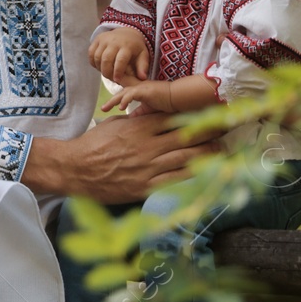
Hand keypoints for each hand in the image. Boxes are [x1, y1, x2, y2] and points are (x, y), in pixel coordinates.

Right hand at [23, 111, 225, 203]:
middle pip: (187, 137)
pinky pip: (175, 181)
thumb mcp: (114, 124)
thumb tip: (154, 115)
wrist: (75, 169)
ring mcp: (148, 168)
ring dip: (208, 155)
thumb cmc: (93, 144)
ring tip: (223, 151)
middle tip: (226, 131)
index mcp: (139, 128)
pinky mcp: (145, 187)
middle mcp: (147, 146)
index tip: (210, 115)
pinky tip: (206, 173)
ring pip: (187, 159)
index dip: (195, 116)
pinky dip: (193, 176)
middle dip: (209, 134)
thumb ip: (137, 120)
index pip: (174, 118)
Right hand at [89, 27, 150, 82]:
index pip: (120, 60)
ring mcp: (104, 40)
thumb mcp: (143, 55)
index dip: (118, 71)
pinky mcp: (96, 39)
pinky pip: (91, 53)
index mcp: (127, 46)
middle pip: (106, 59)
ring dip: (99, 68)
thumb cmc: (135, 47)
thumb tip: (142, 78)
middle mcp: (114, 41)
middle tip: (110, 78)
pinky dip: (93, 62)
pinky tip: (99, 66)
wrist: (126, 32)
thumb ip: (143, 66)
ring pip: (97, 57)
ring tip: (106, 72)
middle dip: (107, 72)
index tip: (117, 80)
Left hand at [101, 80, 171, 113]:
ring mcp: (141, 88)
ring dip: (114, 100)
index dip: (116, 97)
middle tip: (102, 109)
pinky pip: (132, 94)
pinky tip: (121, 107)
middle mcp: (138, 87)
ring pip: (123, 92)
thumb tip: (130, 118)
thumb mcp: (149, 108)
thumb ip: (140, 111)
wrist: (178, 97)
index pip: (124, 92)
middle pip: (120, 92)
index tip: (107, 105)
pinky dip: (125, 100)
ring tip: (105, 108)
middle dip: (111, 101)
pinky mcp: (145, 90)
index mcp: (138, 90)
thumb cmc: (166, 102)